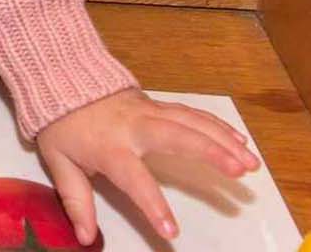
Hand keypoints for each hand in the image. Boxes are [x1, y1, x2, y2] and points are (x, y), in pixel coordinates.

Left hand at [35, 87, 258, 244]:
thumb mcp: (59, 163)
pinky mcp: (157, 103)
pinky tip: (239, 139)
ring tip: (251, 161)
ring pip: (191, 122)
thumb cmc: (61, 124)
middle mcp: (134, 126)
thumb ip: (76, 200)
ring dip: (224, 140)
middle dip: (210, 152)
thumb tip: (86, 236)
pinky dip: (217, 125)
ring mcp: (148, 111)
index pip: (134, 179)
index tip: (171, 231)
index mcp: (109, 146)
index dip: (152, 204)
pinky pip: (191, 113)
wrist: (60, 75)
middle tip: (241, 170)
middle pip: (177, 136)